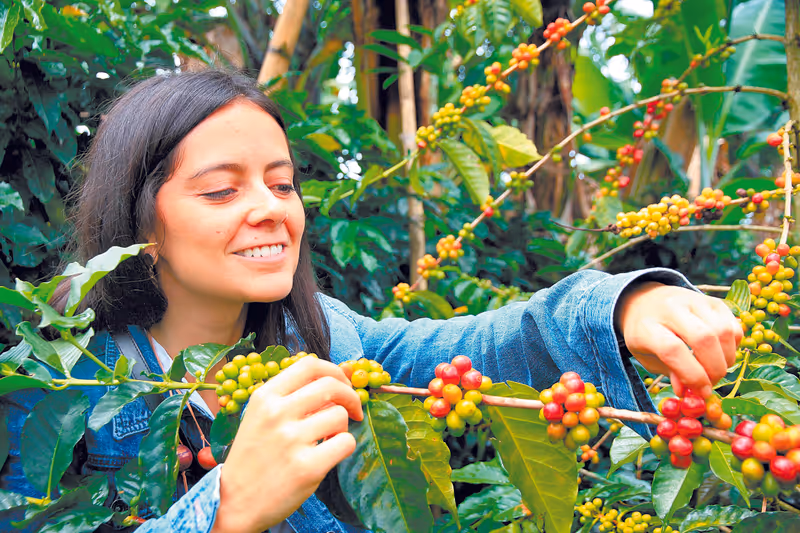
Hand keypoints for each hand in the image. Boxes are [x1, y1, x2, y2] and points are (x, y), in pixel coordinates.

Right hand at [211, 357, 362, 532]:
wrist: (234, 502)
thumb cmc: (253, 457)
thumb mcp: (260, 417)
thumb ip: (292, 396)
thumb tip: (340, 375)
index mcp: (265, 397)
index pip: (309, 365)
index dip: (334, 371)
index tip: (343, 384)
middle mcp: (277, 413)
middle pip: (331, 385)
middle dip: (350, 396)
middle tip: (353, 409)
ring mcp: (291, 440)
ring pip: (340, 416)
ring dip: (342, 427)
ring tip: (328, 439)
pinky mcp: (307, 467)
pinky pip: (346, 443)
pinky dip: (344, 447)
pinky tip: (329, 454)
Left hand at [615, 282, 741, 397]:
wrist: (645, 301)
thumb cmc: (646, 335)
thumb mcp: (647, 357)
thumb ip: (670, 373)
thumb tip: (694, 391)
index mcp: (647, 326)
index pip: (672, 349)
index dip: (692, 375)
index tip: (702, 392)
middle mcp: (670, 308)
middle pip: (703, 339)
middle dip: (714, 369)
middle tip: (711, 383)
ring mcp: (693, 300)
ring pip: (723, 331)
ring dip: (727, 359)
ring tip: (715, 369)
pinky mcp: (713, 300)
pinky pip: (733, 326)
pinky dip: (734, 346)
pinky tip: (721, 354)